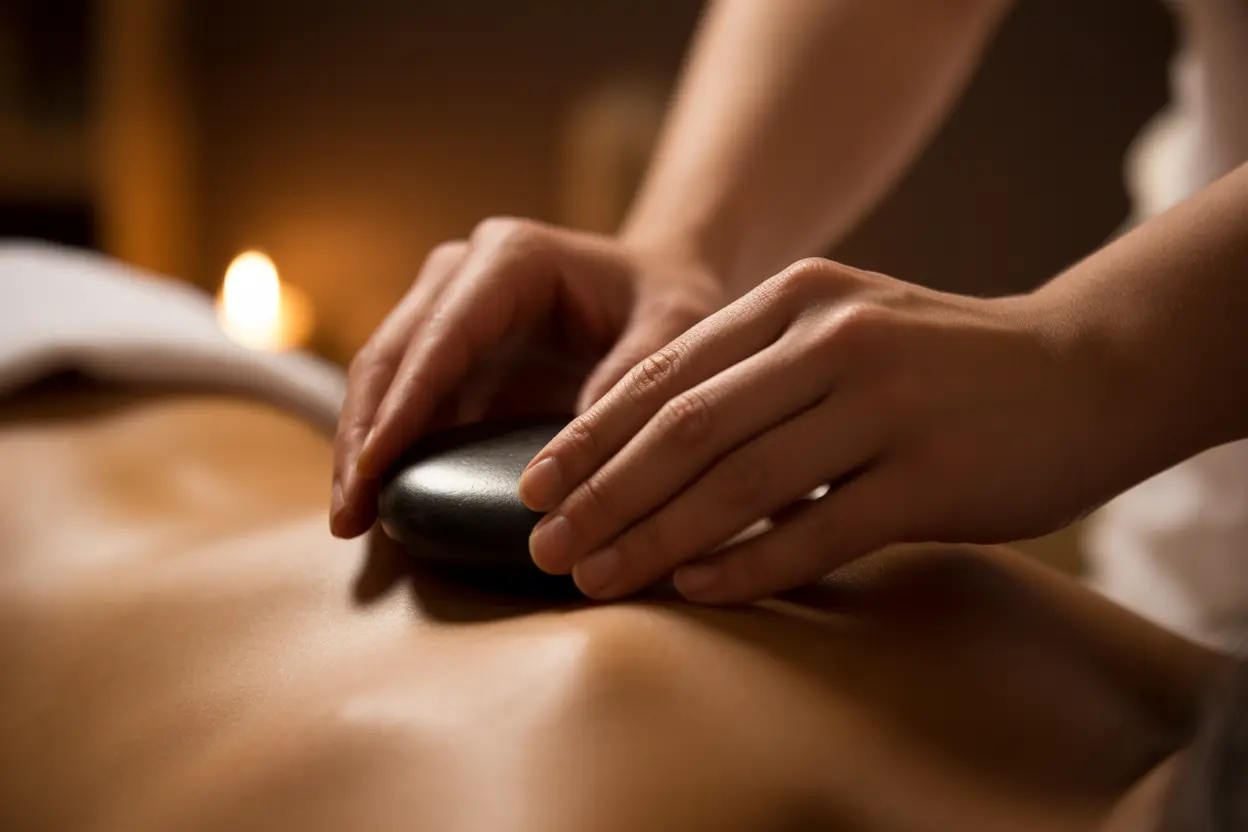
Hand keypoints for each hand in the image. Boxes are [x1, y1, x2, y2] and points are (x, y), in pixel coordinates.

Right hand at [330, 217, 725, 537]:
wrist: (662, 287)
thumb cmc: (672, 300)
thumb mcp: (676, 329)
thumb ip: (632, 378)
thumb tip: (567, 460)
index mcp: (511, 258)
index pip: (441, 337)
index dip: (403, 405)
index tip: (373, 467)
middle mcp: (462, 276)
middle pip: (389, 357)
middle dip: (363, 437)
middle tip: (346, 515)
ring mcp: (446, 314)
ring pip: (381, 383)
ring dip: (362, 452)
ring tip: (349, 523)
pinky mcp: (449, 357)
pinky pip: (407, 407)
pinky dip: (389, 456)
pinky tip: (381, 509)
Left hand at [519, 257, 1107, 602]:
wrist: (1085, 368)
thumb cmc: (944, 360)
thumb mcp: (844, 327)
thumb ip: (754, 368)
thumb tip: (645, 450)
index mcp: (797, 297)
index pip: (666, 373)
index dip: (590, 436)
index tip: (532, 484)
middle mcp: (832, 339)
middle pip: (687, 429)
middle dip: (603, 494)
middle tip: (544, 545)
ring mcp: (883, 404)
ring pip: (740, 482)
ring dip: (656, 537)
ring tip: (598, 577)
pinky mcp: (929, 473)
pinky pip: (816, 528)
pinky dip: (750, 563)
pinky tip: (698, 589)